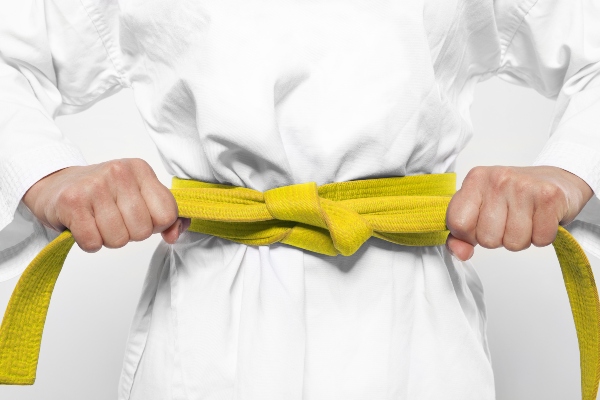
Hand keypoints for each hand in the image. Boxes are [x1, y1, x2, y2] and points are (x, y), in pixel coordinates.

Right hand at [22, 158, 190, 251]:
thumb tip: (174, 235)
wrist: (55, 185)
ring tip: (98, 222)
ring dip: (108, 239)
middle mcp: (119, 172)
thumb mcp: (139, 196)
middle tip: (114, 220)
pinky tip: (84, 226)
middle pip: (143, 231)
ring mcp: (95, 185)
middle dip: (130, 234)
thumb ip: (166, 216)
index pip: (167, 214)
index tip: (140, 217)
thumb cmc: (102, 194)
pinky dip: (89, 243)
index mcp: (141, 169)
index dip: (155, 225)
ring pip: (119, 239)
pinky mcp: (72, 202)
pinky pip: (93, 243)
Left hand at [445, 165, 593, 260]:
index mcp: (475, 179)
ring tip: (525, 220)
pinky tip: (540, 219)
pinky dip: (541, 237)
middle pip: (487, 239)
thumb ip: (461, 233)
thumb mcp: (480, 208)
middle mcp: (497, 179)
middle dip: (498, 239)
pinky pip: (540, 239)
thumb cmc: (514, 196)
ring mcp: (523, 186)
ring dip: (521, 239)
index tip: (480, 226)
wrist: (557, 180)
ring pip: (513, 243)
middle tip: (508, 221)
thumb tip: (461, 253)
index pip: (458, 223)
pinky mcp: (549, 197)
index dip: (469, 235)